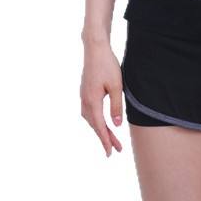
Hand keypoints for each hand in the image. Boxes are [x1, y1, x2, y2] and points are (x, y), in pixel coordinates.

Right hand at [80, 40, 123, 157]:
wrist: (95, 48)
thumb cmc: (107, 65)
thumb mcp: (116, 86)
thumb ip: (116, 106)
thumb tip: (116, 125)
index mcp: (92, 101)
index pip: (99, 126)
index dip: (106, 140)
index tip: (110, 152)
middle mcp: (85, 100)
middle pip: (94, 125)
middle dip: (105, 138)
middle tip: (116, 149)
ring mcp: (83, 96)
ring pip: (90, 119)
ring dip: (100, 129)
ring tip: (111, 138)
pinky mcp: (84, 91)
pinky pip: (89, 111)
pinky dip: (95, 120)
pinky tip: (101, 121)